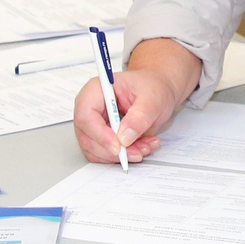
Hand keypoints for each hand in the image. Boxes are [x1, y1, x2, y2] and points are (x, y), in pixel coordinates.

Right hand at [71, 55, 197, 163]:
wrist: (158, 91)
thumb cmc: (152, 87)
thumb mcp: (152, 99)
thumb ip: (139, 117)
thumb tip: (124, 137)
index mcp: (96, 89)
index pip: (86, 115)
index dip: (99, 134)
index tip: (119, 146)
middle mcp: (91, 107)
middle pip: (87, 136)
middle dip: (112, 150)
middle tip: (137, 152)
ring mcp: (94, 123)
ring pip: (95, 149)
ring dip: (120, 155)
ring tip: (144, 147)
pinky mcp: (101, 136)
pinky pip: (104, 153)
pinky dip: (123, 156)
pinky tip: (140, 146)